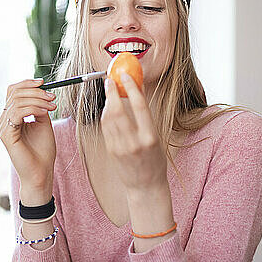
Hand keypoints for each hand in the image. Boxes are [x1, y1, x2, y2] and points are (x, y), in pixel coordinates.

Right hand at [0, 78, 56, 192]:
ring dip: (37, 100)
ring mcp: (3, 127)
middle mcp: (3, 120)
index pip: (13, 91)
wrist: (41, 172)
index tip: (44, 82)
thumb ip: (39, 107)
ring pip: (17, 101)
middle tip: (52, 97)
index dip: (27, 83)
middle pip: (14, 93)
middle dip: (36, 91)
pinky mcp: (6, 135)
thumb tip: (42, 91)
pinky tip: (45, 113)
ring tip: (52, 106)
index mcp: (11, 116)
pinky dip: (33, 109)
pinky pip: (17, 113)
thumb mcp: (43, 122)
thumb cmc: (42, 151)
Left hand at [100, 72, 167, 192]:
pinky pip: (105, 127)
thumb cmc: (154, 160)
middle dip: (112, 92)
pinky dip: (105, 114)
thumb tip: (137, 90)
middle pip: (119, 110)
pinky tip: (108, 107)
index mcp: (150, 137)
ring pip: (109, 118)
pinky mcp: (111, 151)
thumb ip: (145, 115)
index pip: (139, 106)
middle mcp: (134, 142)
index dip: (131, 88)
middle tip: (110, 80)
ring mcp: (121, 147)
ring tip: (110, 91)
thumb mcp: (156, 136)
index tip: (126, 75)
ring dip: (107, 101)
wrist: (145, 186)